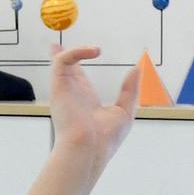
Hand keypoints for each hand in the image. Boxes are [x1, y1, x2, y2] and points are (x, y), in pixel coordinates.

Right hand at [19, 44, 140, 194]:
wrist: (89, 148)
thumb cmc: (105, 139)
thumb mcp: (125, 111)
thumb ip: (130, 90)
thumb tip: (136, 69)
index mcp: (86, 101)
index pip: (80, 78)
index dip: (80, 65)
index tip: (85, 53)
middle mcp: (73, 94)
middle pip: (65, 69)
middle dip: (63, 55)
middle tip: (56, 46)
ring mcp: (65, 90)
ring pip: (63, 62)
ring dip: (76, 50)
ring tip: (96, 50)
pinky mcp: (59, 86)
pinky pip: (62, 60)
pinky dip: (76, 52)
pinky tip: (94, 52)